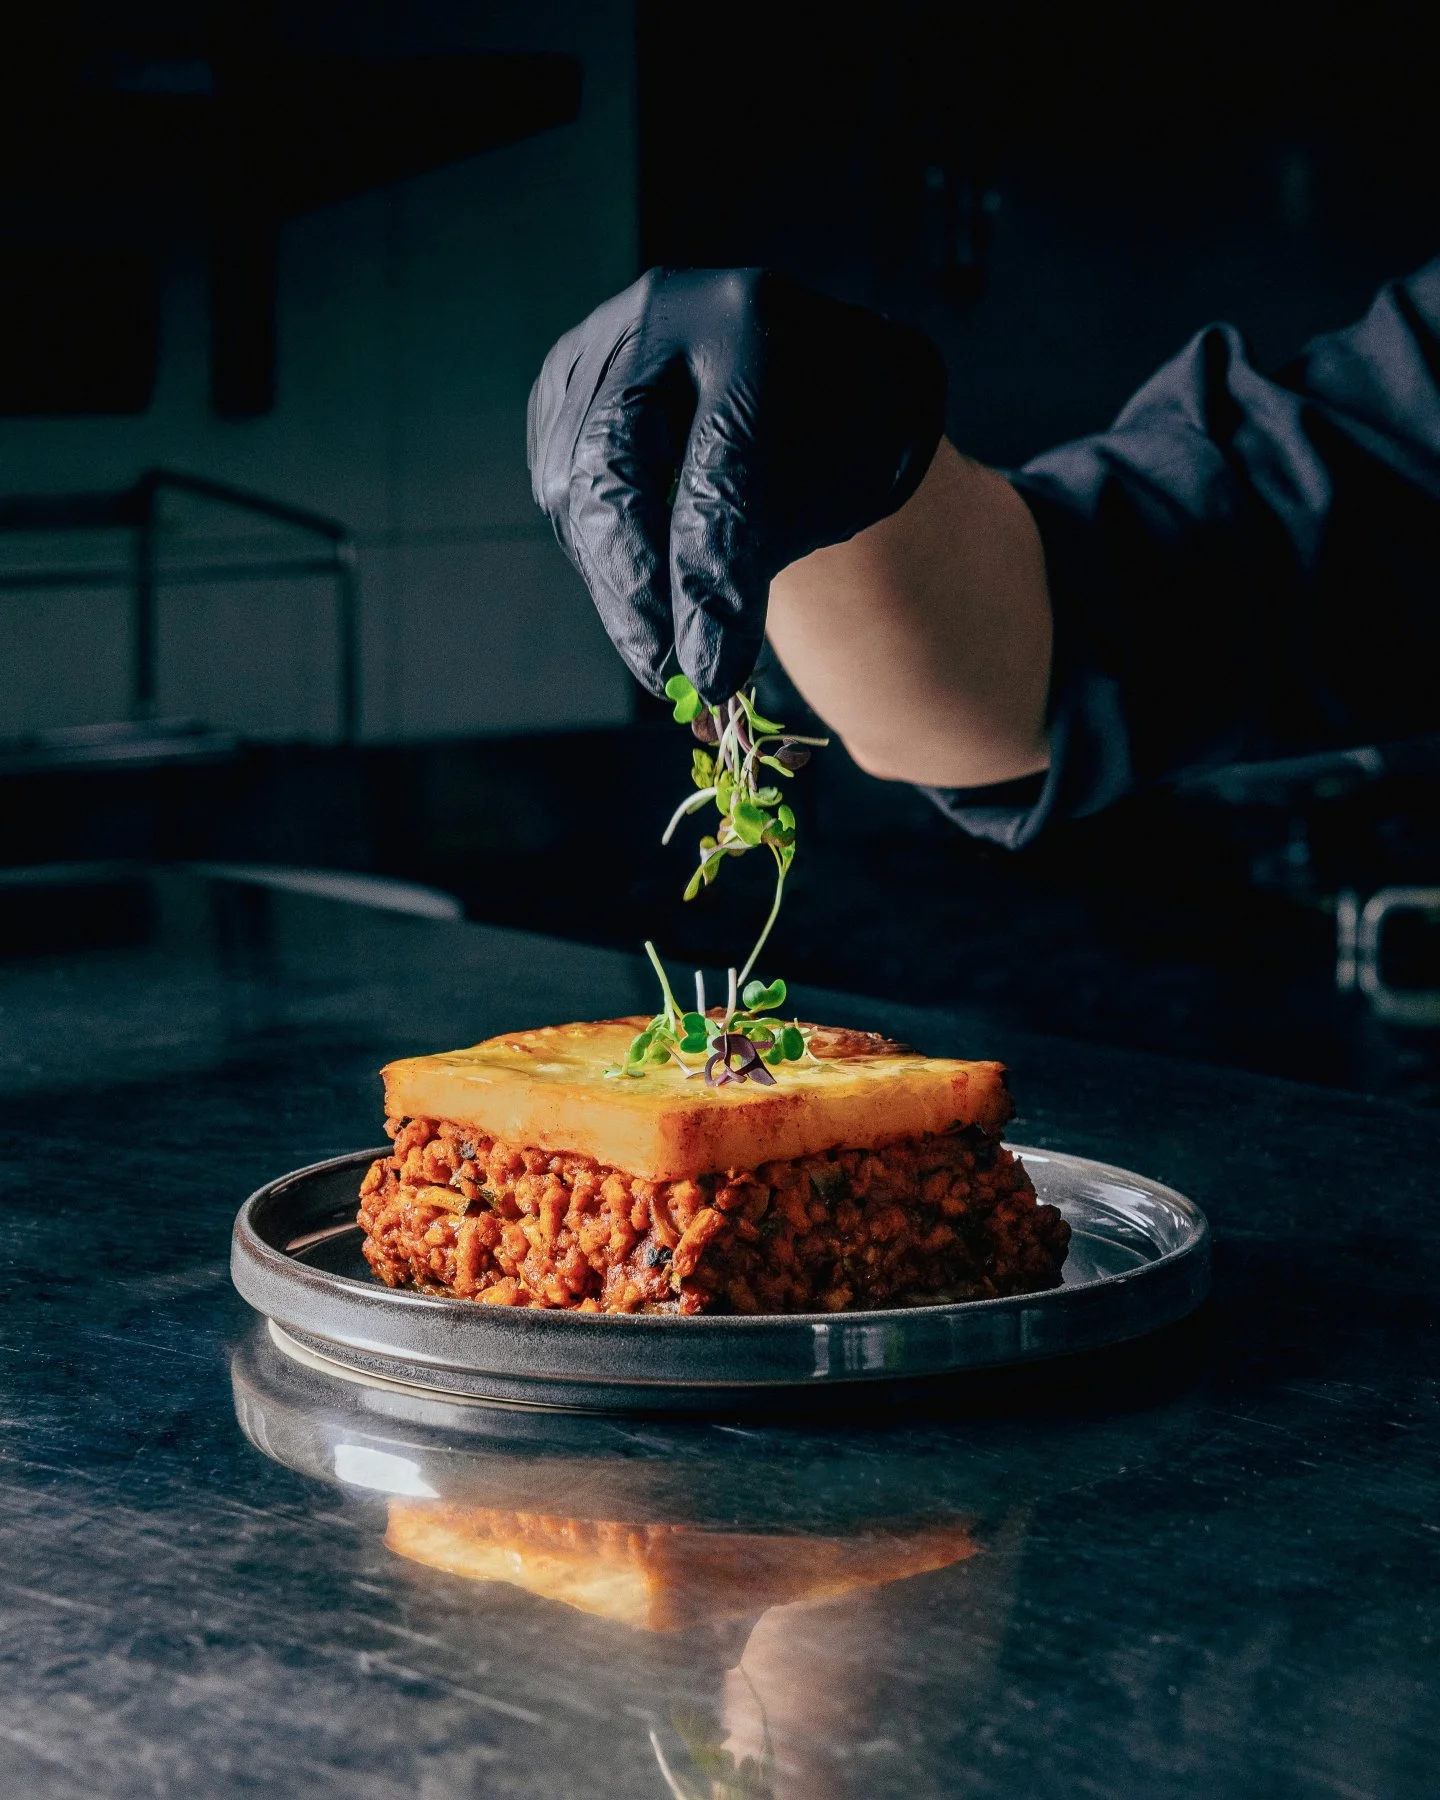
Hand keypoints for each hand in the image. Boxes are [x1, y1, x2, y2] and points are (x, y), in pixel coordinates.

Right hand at [527, 268, 945, 700]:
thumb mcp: (852, 481)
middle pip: (616, 461)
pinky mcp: (564, 387)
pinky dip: (600, 558)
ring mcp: (600, 345)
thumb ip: (780, 552)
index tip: (714, 668)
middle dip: (636, 584)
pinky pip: (562, 488)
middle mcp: (662, 315)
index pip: (720, 464)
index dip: (709, 576)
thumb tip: (710, 665)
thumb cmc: (845, 436)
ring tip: (659, 655)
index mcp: (755, 322)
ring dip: (615, 585)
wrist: (814, 377)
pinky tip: (639, 601)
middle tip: (664, 669)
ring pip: (576, 485)